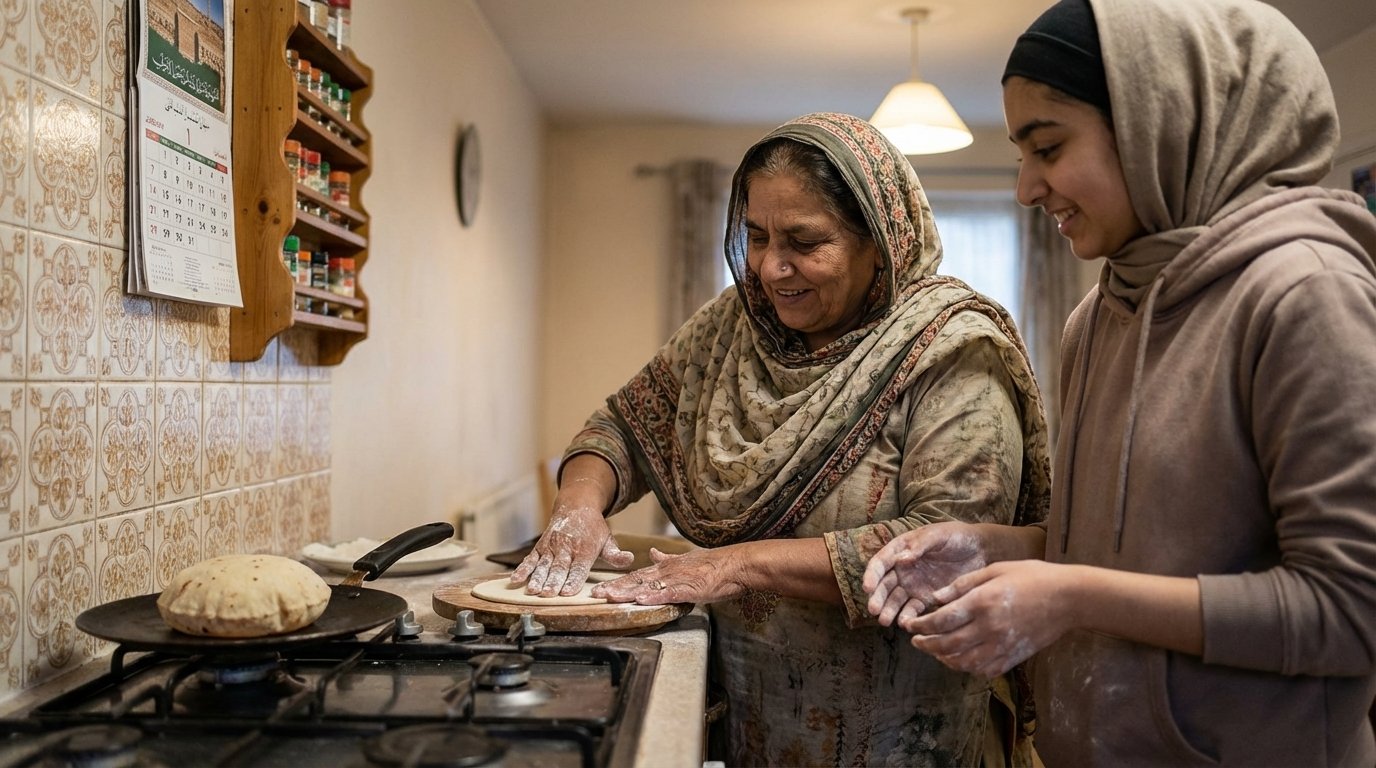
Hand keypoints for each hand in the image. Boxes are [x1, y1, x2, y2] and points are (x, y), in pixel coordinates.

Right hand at [509, 491, 633, 596]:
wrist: (576, 506)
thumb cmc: (593, 529)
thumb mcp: (608, 539)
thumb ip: (615, 553)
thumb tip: (629, 559)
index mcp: (585, 549)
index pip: (579, 568)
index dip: (573, 580)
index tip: (567, 592)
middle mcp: (566, 547)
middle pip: (559, 568)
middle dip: (553, 582)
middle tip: (547, 594)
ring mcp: (551, 546)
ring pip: (543, 564)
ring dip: (536, 578)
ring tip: (532, 591)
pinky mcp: (540, 546)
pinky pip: (530, 559)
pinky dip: (522, 569)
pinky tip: (515, 580)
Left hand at [592, 547, 743, 605]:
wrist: (735, 564)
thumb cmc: (714, 565)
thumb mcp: (686, 558)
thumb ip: (667, 558)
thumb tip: (653, 552)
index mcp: (666, 567)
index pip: (637, 576)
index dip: (618, 582)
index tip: (601, 588)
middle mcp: (668, 572)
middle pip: (637, 581)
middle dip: (616, 588)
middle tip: (596, 595)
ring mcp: (678, 580)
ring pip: (649, 587)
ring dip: (628, 592)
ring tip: (611, 597)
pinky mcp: (690, 589)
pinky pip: (669, 594)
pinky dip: (655, 597)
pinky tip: (641, 600)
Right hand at [863, 522, 987, 627]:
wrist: (980, 550)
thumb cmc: (956, 536)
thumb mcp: (938, 535)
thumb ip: (920, 546)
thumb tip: (901, 559)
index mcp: (901, 549)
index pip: (881, 563)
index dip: (872, 575)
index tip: (867, 588)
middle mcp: (903, 569)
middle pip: (885, 585)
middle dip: (878, 598)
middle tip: (874, 610)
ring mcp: (913, 585)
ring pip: (896, 600)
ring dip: (889, 610)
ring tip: (886, 621)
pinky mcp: (925, 598)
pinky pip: (913, 609)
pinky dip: (908, 616)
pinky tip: (906, 623)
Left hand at [904, 559, 1075, 677]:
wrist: (1068, 598)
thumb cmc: (1032, 577)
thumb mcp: (994, 570)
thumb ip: (962, 585)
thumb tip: (935, 598)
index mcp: (982, 603)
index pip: (941, 620)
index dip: (920, 626)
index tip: (910, 625)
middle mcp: (989, 628)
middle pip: (947, 645)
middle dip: (926, 645)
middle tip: (915, 641)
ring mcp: (1002, 646)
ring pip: (962, 662)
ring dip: (943, 658)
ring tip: (934, 650)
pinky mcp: (1013, 657)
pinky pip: (983, 670)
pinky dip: (966, 667)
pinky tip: (959, 659)